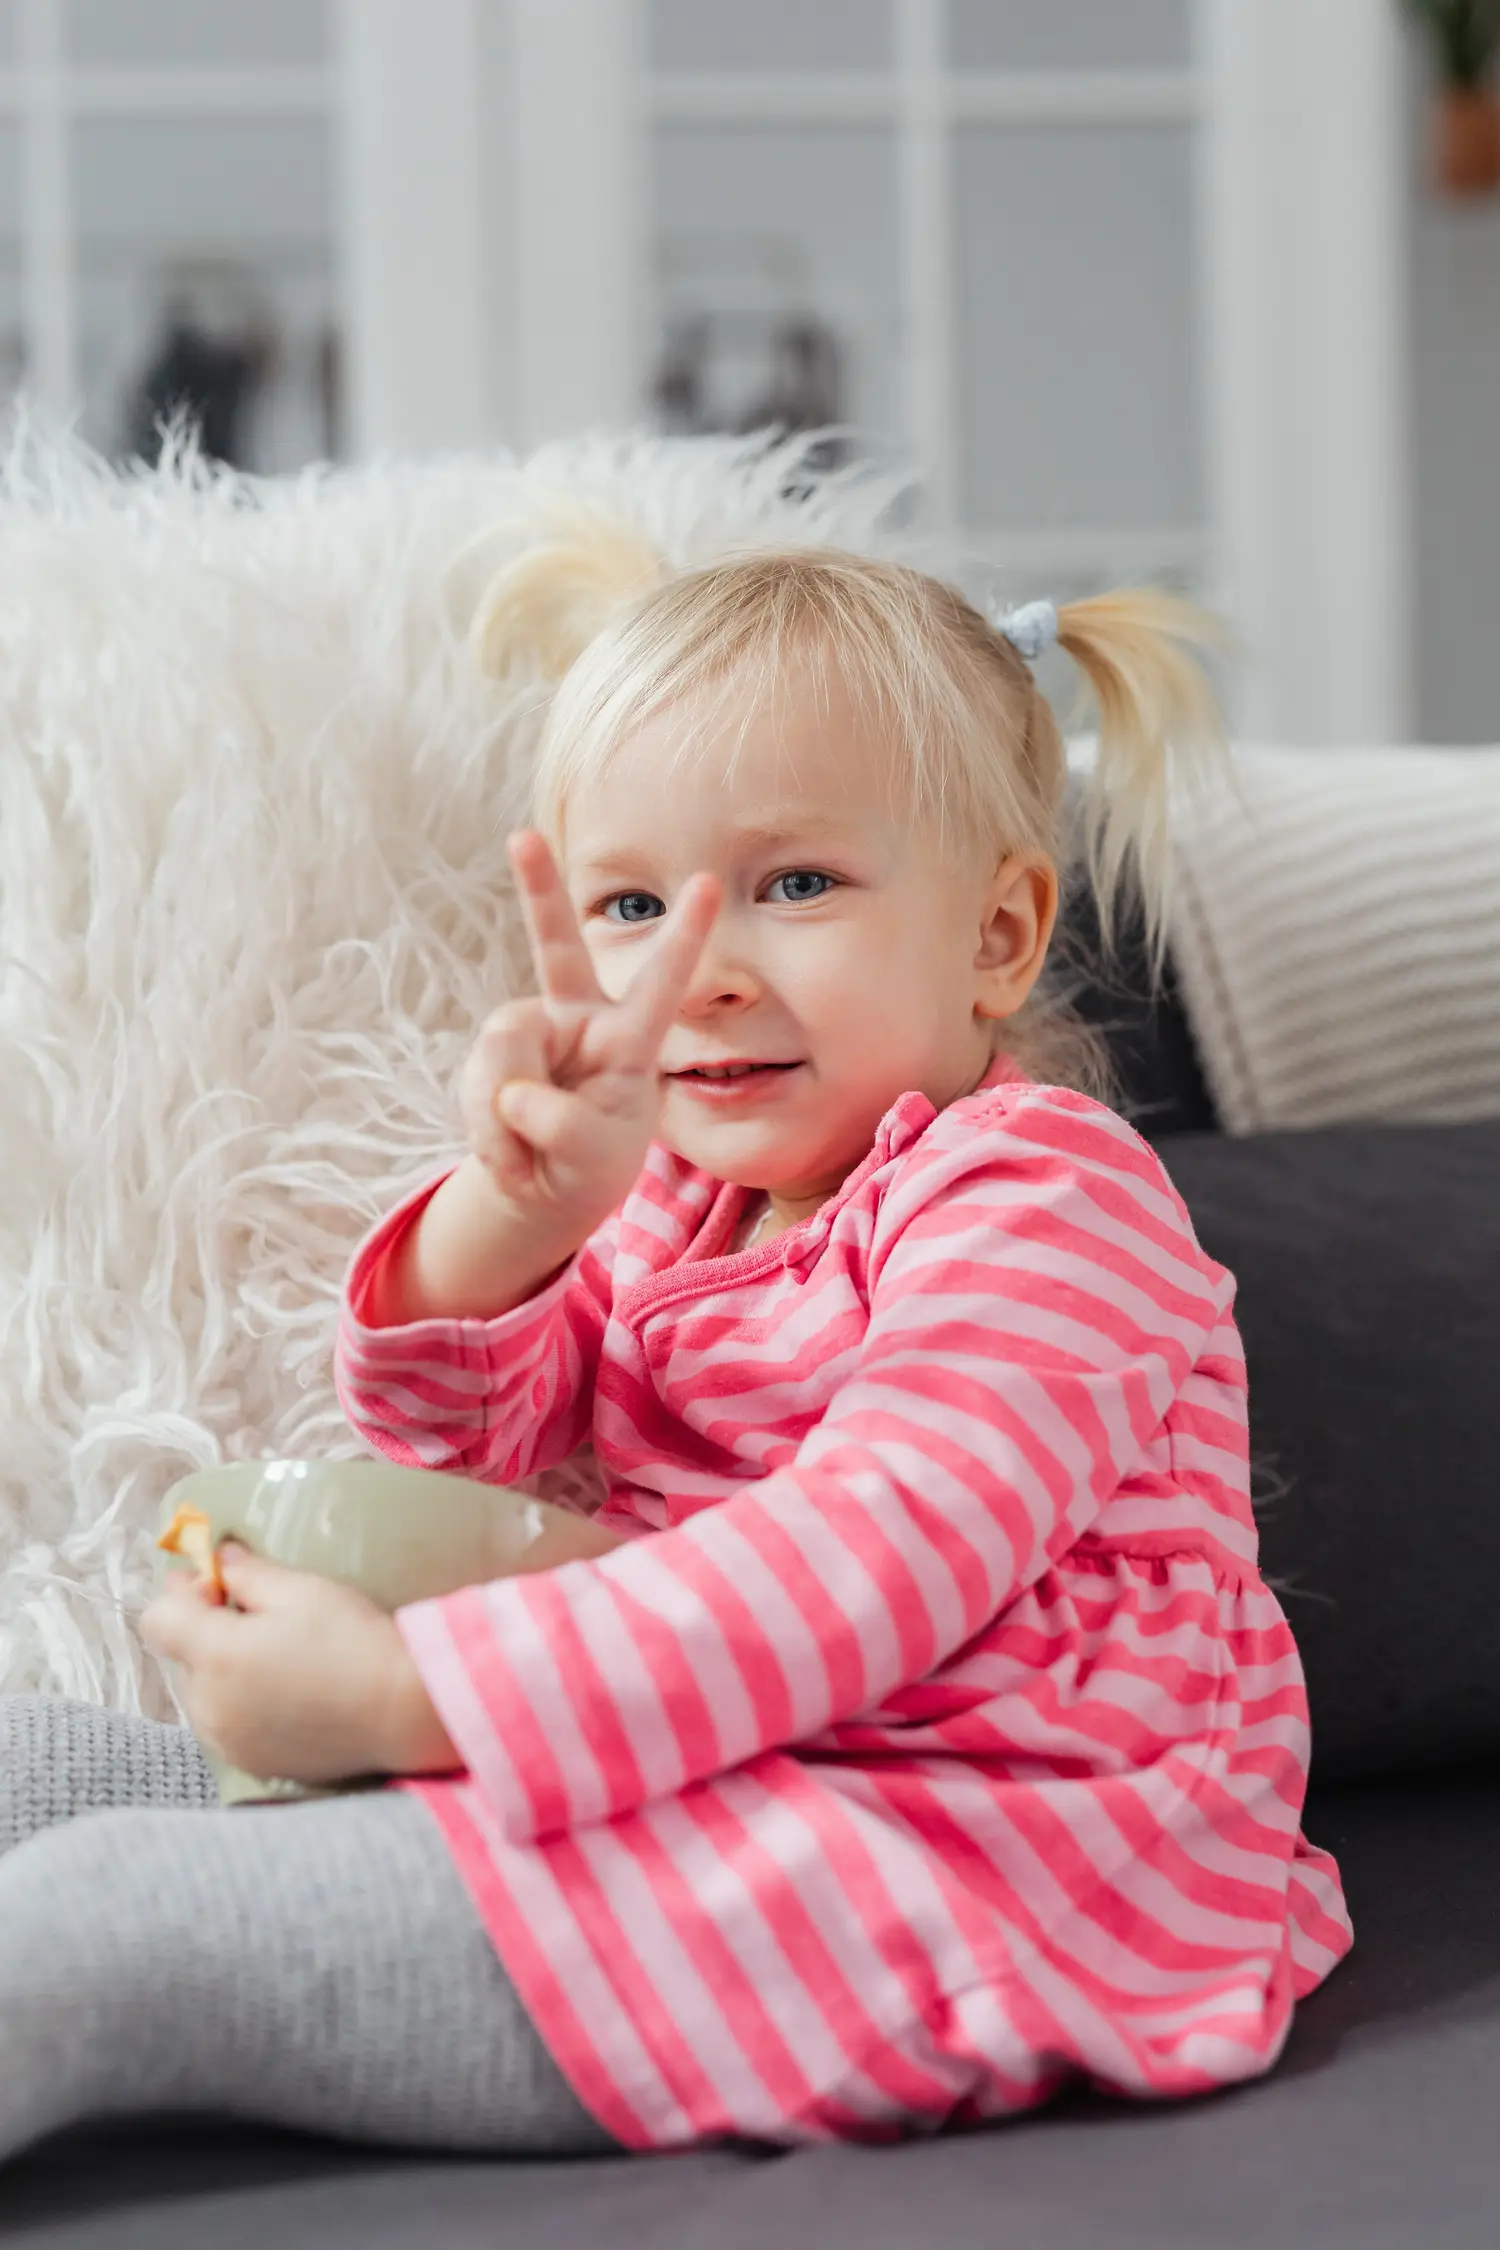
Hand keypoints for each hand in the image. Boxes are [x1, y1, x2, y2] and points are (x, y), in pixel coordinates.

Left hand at [140, 1545, 459, 1785]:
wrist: (402, 1711)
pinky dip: (239, 1704)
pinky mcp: (248, 1764)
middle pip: (180, 1656)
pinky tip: (284, 1693)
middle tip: (258, 1617)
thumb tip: (217, 1559)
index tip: (221, 1587)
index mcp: (216, 1655)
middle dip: (206, 1632)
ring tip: (275, 1659)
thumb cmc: (354, 1641)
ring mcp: (225, 1741)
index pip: (156, 1619)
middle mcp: (208, 1705)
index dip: (181, 1595)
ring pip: (200, 1692)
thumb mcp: (302, 1590)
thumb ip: (247, 1573)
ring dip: (221, 1671)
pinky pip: (223, 1724)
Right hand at [461, 830, 718, 1244]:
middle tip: (521, 836)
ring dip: (508, 1118)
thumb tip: (512, 1093)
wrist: (544, 1188)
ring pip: (505, 1051)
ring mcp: (528, 1033)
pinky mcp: (490, 1057)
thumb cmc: (589, 1160)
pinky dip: (490, 1136)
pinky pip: (478, 1088)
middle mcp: (577, 1018)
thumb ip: (562, 1123)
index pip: (661, 981)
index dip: (684, 934)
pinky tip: (512, 1161)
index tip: (708, 880)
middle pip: (556, 947)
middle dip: (538, 889)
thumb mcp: (594, 1153)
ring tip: (529, 1158)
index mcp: (628, 1036)